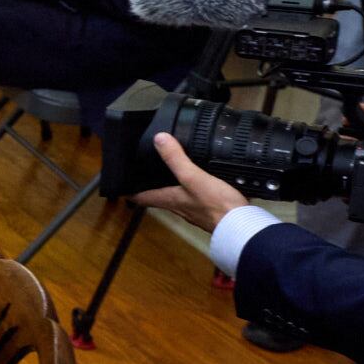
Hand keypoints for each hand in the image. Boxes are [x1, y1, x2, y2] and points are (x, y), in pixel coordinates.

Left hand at [132, 131, 249, 233]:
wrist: (243, 224)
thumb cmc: (216, 204)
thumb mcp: (193, 177)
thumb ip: (176, 159)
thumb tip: (159, 139)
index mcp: (169, 199)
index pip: (140, 197)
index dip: (128, 190)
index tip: (120, 182)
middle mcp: (178, 207)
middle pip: (158, 196)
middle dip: (151, 185)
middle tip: (145, 172)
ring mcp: (194, 210)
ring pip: (177, 197)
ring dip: (173, 186)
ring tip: (171, 172)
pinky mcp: (210, 210)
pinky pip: (197, 197)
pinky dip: (195, 188)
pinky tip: (202, 180)